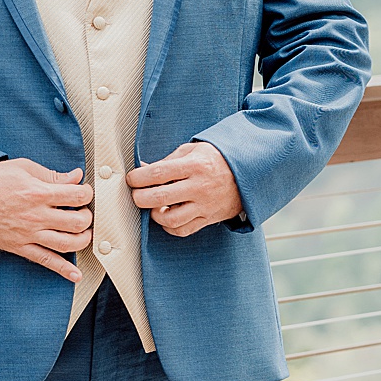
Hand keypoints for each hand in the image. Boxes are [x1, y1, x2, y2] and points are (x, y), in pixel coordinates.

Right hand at [0, 159, 91, 280]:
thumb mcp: (23, 168)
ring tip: (83, 234)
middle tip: (84, 213)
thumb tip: (75, 176)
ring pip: (66, 244)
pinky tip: (75, 275)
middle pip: (77, 222)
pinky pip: (45, 261)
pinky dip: (63, 270)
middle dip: (87, 218)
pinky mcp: (19, 246)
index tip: (85, 193)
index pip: (77, 196)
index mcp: (39, 192)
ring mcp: (28, 233)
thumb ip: (52, 175)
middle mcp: (36, 215)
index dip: (87, 193)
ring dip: (82, 240)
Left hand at [127, 141, 243, 237]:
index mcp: (194, 165)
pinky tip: (167, 218)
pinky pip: (183, 230)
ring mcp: (204, 205)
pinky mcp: (208, 219)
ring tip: (154, 207)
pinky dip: (170, 227)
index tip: (132, 179)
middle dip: (140, 198)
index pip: (158, 173)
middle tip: (136, 194)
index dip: (138, 178)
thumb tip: (142, 169)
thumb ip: (168, 160)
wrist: (249, 173)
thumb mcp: (193, 150)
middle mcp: (199, 187)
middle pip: (159, 198)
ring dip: (155, 215)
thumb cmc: (217, 159)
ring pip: (170, 219)